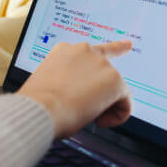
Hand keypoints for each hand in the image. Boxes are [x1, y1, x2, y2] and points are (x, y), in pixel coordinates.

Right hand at [17, 40, 132, 137]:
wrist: (41, 107)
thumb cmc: (37, 102)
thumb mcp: (47, 82)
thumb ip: (63, 80)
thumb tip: (72, 95)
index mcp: (64, 50)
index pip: (92, 50)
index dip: (114, 48)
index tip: (128, 45)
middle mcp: (85, 51)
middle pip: (106, 72)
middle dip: (102, 90)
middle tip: (91, 107)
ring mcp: (101, 63)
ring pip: (114, 89)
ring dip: (104, 106)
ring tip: (85, 115)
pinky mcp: (114, 80)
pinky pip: (125, 102)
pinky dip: (116, 116)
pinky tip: (99, 121)